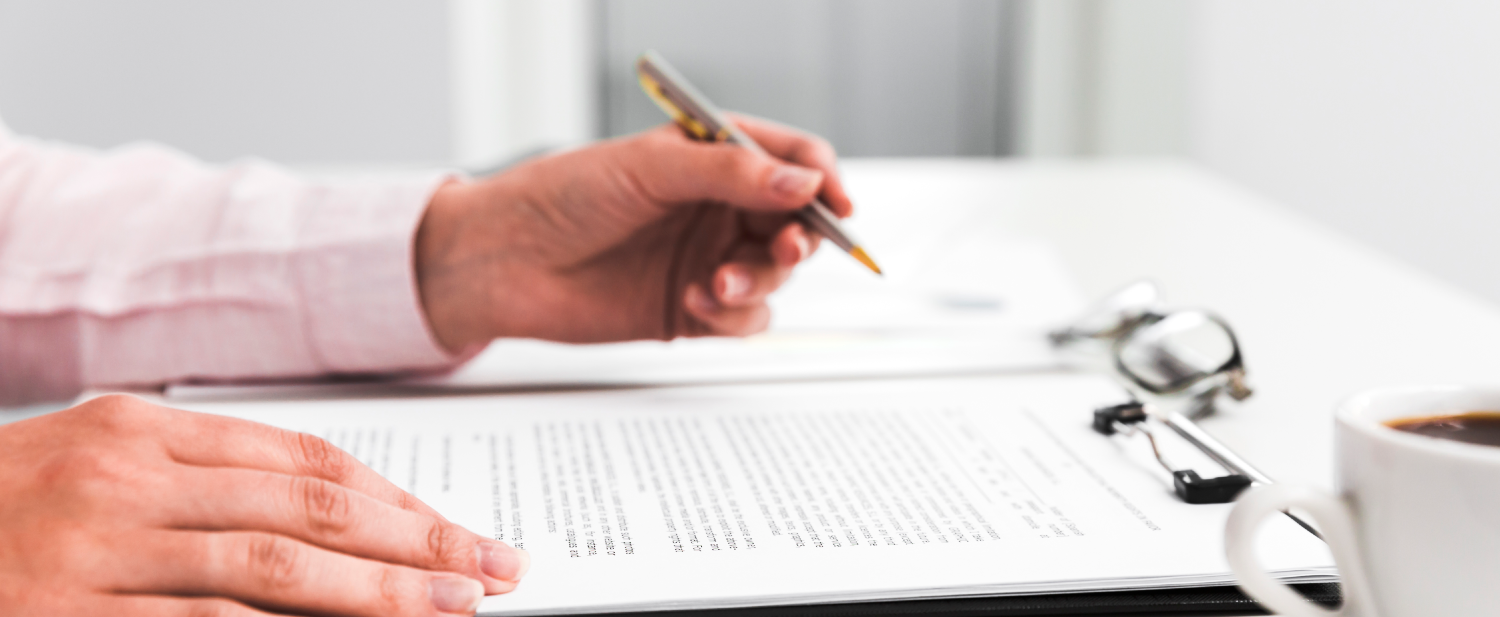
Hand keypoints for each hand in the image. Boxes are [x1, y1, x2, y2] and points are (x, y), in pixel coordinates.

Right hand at [0, 395, 527, 615]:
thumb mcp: (97, 466)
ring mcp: (90, 549)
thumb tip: (335, 514)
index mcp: (141, 427)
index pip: (306, 460)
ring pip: (269, 569)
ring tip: (454, 607)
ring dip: (376, 593)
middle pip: (309, 507)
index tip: (463, 531)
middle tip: (497, 568)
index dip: (397, 498)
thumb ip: (205, 484)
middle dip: (418, 542)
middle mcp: (123, 475)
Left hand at [414, 114, 852, 351]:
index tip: (835, 203)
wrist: (505, 261)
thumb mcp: (650, 167)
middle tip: (784, 248)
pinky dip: (735, 315)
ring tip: (715, 283)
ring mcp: (709, 257)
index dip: (822, 180)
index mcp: (713, 157)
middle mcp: (718, 206)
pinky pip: (747, 317)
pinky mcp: (695, 309)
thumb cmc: (562, 195)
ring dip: (759, 280)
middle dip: (799, 237)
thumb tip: (800, 182)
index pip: (792, 160)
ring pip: (776, 274)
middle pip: (796, 222)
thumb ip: (730, 173)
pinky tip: (696, 302)